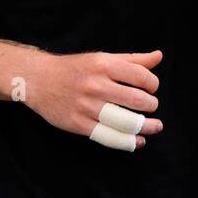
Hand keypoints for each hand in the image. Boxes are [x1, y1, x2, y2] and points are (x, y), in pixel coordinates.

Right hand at [25, 49, 163, 150]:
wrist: (38, 80)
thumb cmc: (75, 69)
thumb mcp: (102, 58)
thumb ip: (133, 59)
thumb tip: (159, 56)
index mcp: (104, 65)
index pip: (141, 76)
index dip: (153, 84)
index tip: (151, 89)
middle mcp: (96, 85)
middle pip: (136, 100)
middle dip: (151, 105)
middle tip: (151, 106)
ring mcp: (86, 106)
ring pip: (125, 121)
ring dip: (146, 126)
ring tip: (154, 126)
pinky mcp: (78, 124)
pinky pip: (108, 137)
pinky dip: (128, 141)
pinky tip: (138, 141)